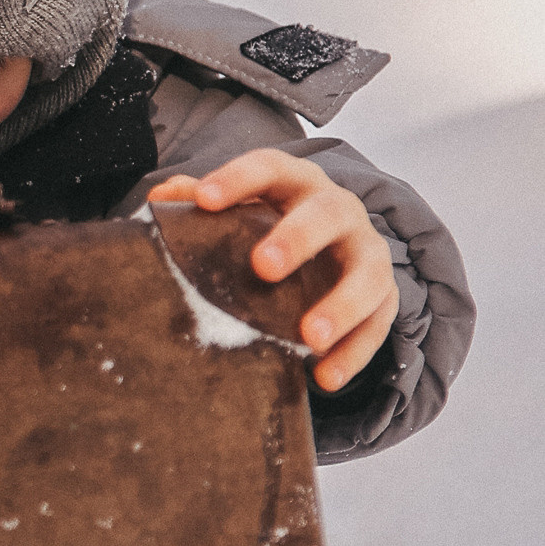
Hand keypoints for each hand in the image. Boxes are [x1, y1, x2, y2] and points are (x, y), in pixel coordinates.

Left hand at [147, 146, 396, 393]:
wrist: (329, 252)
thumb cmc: (267, 229)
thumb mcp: (239, 212)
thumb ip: (201, 202)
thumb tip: (161, 197)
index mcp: (295, 183)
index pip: (270, 168)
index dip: (238, 179)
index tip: (204, 200)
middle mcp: (339, 209)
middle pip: (325, 214)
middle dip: (297, 238)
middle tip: (263, 267)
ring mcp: (367, 251)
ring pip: (367, 272)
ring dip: (340, 306)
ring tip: (309, 338)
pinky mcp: (384, 294)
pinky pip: (379, 322)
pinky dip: (355, 352)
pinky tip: (324, 378)